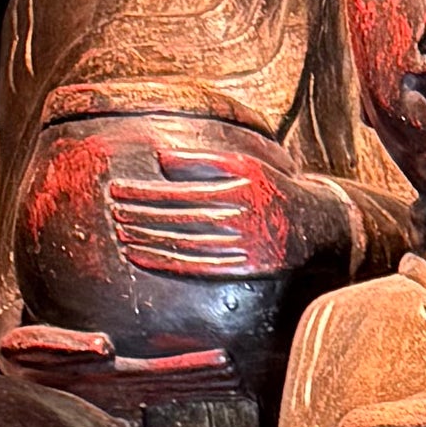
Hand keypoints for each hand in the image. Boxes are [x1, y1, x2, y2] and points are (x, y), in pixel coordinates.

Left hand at [100, 139, 304, 286]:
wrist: (313, 223)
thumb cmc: (272, 186)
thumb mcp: (245, 162)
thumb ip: (204, 159)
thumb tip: (161, 160)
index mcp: (233, 189)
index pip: (176, 192)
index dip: (143, 193)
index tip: (117, 190)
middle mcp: (237, 219)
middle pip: (176, 219)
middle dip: (139, 215)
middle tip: (112, 211)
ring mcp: (240, 246)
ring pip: (183, 244)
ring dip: (147, 239)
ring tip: (120, 233)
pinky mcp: (242, 268)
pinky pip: (196, 267)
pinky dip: (164, 263)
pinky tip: (141, 256)